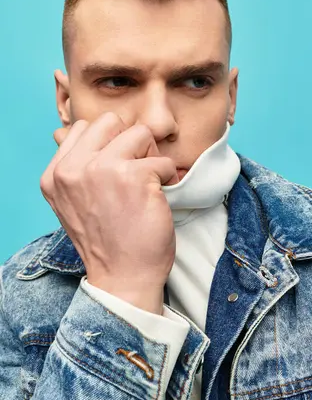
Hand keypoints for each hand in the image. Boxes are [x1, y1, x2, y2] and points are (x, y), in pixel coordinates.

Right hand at [40, 112, 178, 313]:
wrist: (123, 278)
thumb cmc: (106, 242)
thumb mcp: (73, 203)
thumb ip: (76, 168)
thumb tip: (76, 131)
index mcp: (55, 174)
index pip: (83, 128)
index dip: (109, 144)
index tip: (117, 170)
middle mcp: (73, 169)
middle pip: (111, 122)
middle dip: (131, 142)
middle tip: (138, 170)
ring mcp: (102, 169)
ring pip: (140, 133)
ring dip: (151, 157)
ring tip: (149, 183)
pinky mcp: (133, 176)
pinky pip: (162, 160)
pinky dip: (168, 178)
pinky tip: (159, 198)